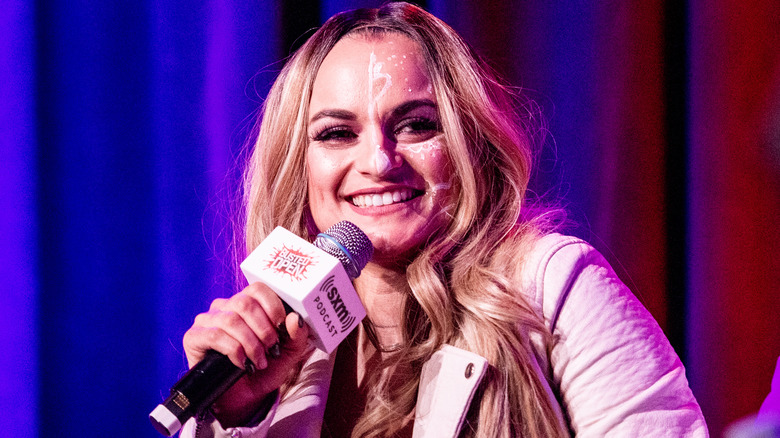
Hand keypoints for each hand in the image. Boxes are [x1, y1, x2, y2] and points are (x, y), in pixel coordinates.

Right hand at [182, 282, 310, 426]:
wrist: (244, 397)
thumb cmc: (264, 369)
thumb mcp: (288, 352)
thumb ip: (296, 335)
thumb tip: (295, 318)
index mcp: (247, 303)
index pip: (258, 288)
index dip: (273, 306)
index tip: (282, 327)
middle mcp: (225, 307)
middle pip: (245, 303)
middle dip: (264, 329)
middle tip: (272, 348)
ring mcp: (207, 320)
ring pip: (231, 320)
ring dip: (251, 343)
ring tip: (259, 361)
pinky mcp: (194, 337)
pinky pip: (215, 335)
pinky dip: (234, 351)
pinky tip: (242, 364)